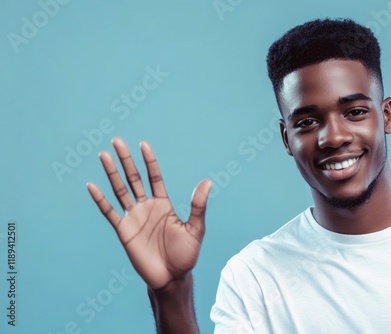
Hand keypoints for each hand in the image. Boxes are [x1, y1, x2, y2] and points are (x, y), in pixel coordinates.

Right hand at [87, 137, 211, 290]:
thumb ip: (198, 205)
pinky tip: (92, 185)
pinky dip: (101, 199)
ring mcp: (134, 218)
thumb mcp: (196, 228)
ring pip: (120, 190)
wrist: (171, 278)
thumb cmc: (186, 255)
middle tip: (117, 141)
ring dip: (112, 173)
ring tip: (103, 155)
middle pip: (134, 178)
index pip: (154, 177)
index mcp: (164, 204)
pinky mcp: (124, 231)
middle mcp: (147, 207)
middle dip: (126, 160)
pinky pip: (110, 212)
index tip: (144, 144)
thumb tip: (208, 181)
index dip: (149, 161)